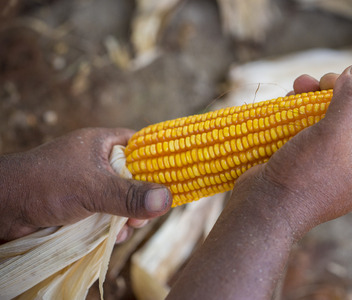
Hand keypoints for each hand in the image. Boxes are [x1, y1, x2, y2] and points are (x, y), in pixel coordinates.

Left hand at [0, 128, 171, 242]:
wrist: (2, 206)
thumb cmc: (45, 184)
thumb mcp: (93, 188)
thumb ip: (129, 194)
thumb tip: (167, 199)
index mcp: (101, 144)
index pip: (140, 146)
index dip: (157, 162)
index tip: (170, 181)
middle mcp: (97, 161)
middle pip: (133, 177)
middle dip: (141, 198)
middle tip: (144, 215)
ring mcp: (88, 184)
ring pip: (121, 199)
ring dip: (127, 216)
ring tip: (126, 228)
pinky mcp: (80, 204)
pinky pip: (107, 213)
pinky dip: (112, 225)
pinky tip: (111, 236)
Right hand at [167, 65, 351, 299]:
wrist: (261, 209)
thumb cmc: (303, 177)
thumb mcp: (333, 136)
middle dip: (345, 92)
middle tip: (327, 80)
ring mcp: (328, 163)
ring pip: (332, 120)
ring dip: (319, 97)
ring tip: (302, 83)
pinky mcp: (305, 160)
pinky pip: (310, 129)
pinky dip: (302, 111)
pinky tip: (290, 98)